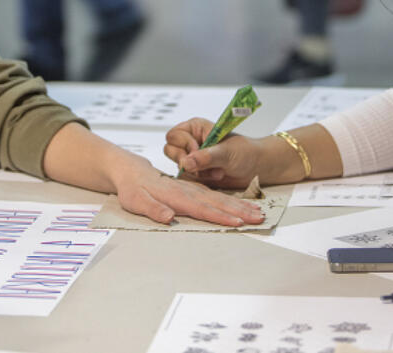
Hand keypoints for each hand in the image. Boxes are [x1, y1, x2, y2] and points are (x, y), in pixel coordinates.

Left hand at [110, 153, 264, 226]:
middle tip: (259, 218)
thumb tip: (168, 217)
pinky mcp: (195, 189)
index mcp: (176, 195)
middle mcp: (189, 191)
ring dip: (240, 206)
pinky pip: (216, 196)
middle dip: (240, 211)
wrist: (133, 170)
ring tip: (258, 212)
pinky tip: (242, 206)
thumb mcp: (136, 200)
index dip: (220, 216)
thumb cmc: (133, 187)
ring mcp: (194, 189)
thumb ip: (153, 208)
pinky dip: (231, 201)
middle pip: (218, 202)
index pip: (202, 208)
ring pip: (221, 198)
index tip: (237, 222)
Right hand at [164, 117, 264, 188]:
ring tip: (216, 171)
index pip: (174, 135)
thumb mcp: (227, 152)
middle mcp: (191, 141)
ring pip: (178, 165)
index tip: (197, 152)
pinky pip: (186, 178)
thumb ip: (206, 156)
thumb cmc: (245, 152)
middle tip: (203, 165)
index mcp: (196, 128)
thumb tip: (187, 161)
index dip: (184, 145)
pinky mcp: (195, 172)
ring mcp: (192, 158)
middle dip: (187, 160)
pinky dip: (200, 180)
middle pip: (170, 150)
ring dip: (196, 172)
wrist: (256, 167)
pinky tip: (215, 176)